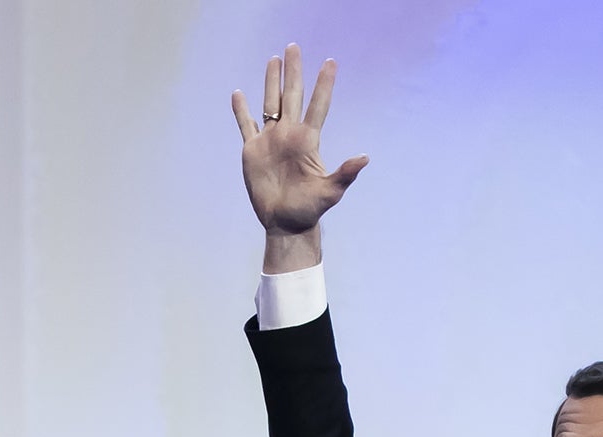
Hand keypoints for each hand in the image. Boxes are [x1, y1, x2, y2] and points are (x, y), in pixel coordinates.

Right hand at [231, 45, 367, 269]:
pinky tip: (238, 94)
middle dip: (293, 71)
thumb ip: (345, 174)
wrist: (285, 223)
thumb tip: (364, 158)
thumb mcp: (331, 192)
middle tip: (293, 46)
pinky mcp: (253, 151)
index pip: (318, 105)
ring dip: (271, 82)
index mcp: (308, 140)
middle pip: (292, 95)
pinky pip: (246, 125)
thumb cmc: (309, 209)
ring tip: (273, 60)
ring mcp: (271, 141)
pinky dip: (241, 111)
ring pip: (270, 103)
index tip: (331, 62)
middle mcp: (289, 135)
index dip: (324, 84)